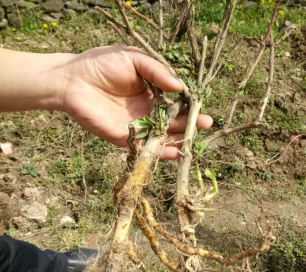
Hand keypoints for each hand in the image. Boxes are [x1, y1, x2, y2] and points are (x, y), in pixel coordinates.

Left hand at [60, 46, 212, 158]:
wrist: (73, 79)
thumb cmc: (101, 64)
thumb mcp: (134, 59)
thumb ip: (157, 72)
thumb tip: (179, 87)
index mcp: (151, 93)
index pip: (175, 102)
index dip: (189, 105)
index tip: (202, 106)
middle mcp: (146, 112)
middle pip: (172, 121)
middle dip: (190, 124)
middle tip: (206, 124)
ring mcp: (137, 126)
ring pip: (163, 136)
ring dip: (179, 140)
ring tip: (195, 140)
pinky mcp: (125, 139)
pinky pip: (146, 147)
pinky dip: (161, 152)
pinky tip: (176, 153)